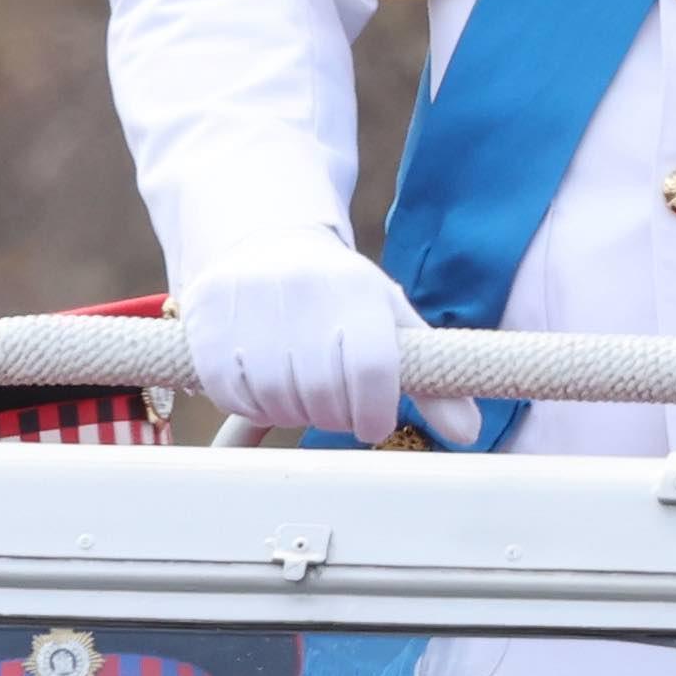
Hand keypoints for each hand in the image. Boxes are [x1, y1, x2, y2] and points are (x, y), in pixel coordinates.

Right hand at [178, 232, 417, 444]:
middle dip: (333, 415)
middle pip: (321, 393)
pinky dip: (249, 404)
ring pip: (273, 398)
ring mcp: (250, 304)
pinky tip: (264, 384)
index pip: (373, 369)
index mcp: (358, 292)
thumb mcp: (390, 323)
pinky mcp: (207, 320)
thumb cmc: (339, 295)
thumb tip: (468, 434)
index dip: (375, 412)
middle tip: (336, 407)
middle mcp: (303, 292)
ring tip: (301, 391)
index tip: (373, 423)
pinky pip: (229, 392)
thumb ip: (431, 380)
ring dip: (290, 411)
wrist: (264, 241)